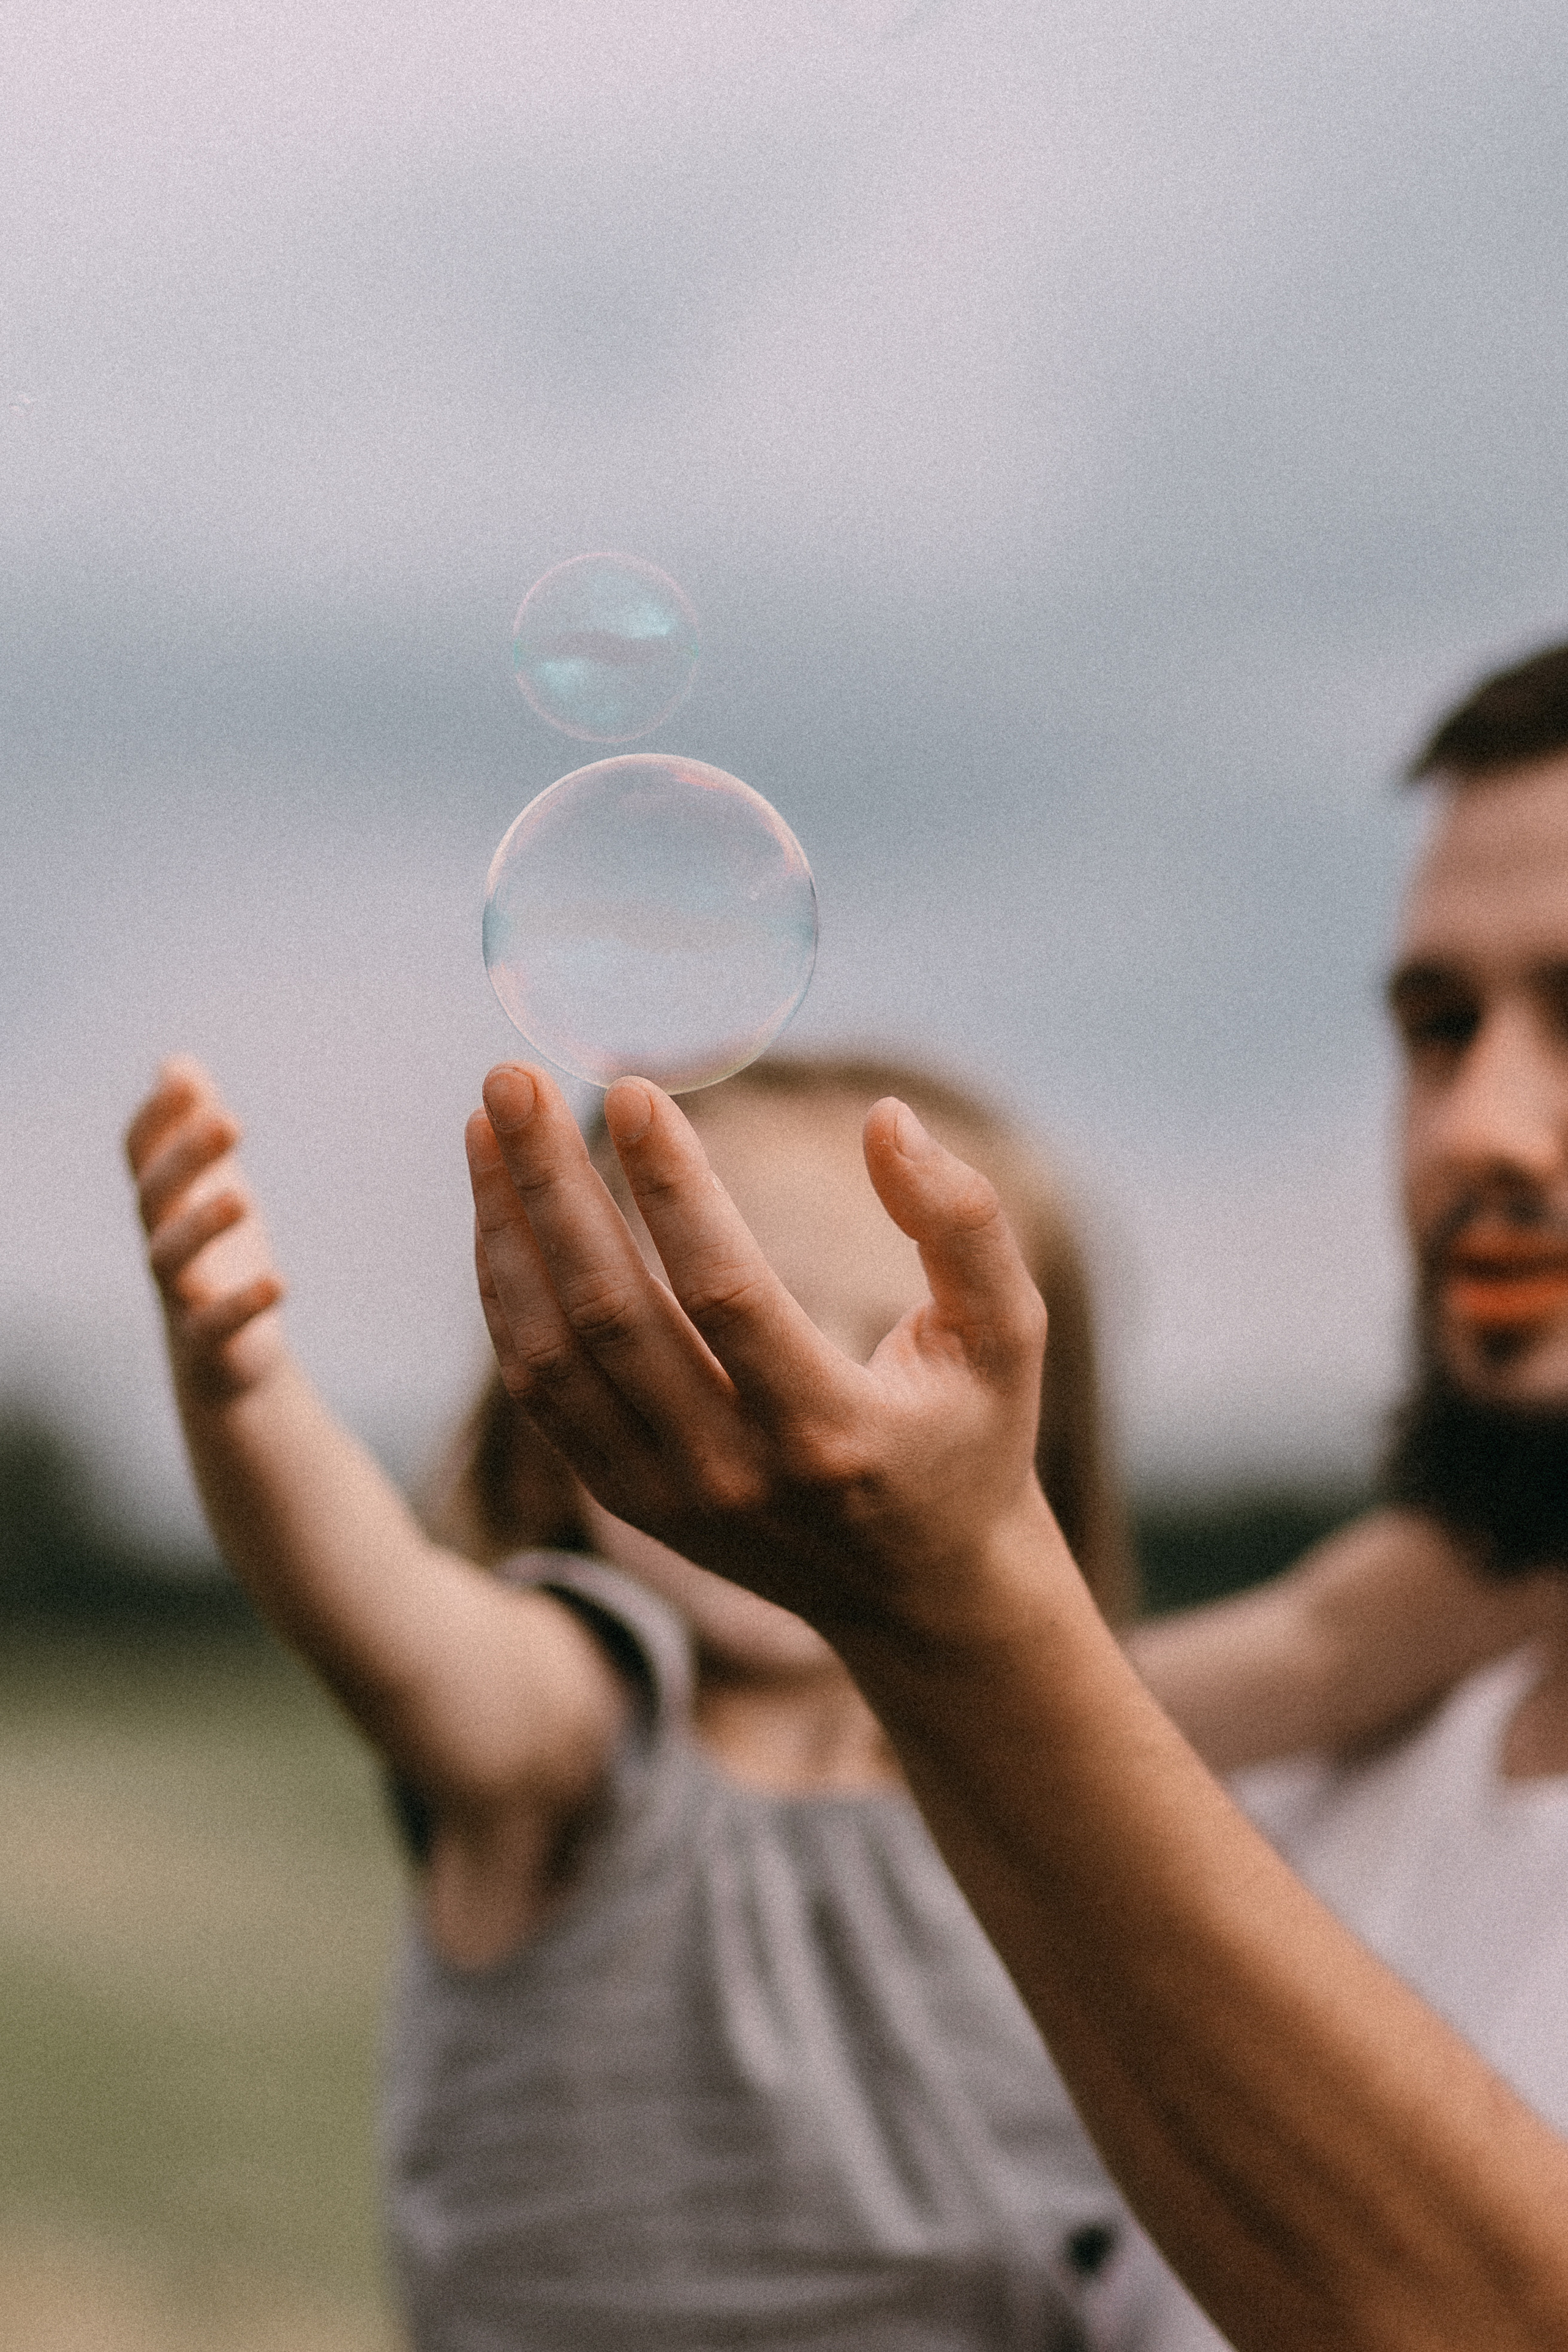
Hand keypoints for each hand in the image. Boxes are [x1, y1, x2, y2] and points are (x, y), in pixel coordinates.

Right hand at [125, 1057, 286, 1403]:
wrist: (226, 1361)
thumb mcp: (211, 1188)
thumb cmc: (216, 1261)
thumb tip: (176, 1062)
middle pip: (154, 1197)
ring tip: (244, 1199)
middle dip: (186, 1158)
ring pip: (170, 1259)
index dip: (156, 1116)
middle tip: (231, 1120)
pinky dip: (242, 1304)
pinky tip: (279, 1282)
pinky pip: (214, 1323)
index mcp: (163, 1205)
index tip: (185, 1077)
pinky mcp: (208, 1342)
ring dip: (202, 1226)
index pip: (140, 1154)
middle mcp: (161, 1244)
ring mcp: (180, 1296)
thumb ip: (193, 1130)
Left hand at [465, 1063, 1060, 1642]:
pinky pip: (540, 1391)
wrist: (921, 1595)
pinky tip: (500, 1207)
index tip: (631, 1089)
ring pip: (549, 1355)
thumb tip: (886, 1117)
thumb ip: (962, 1223)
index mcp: (832, 1431)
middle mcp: (734, 1474)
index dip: (671, 1186)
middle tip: (515, 1077)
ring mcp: (667, 1497)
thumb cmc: (969, 1439)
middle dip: (552, 1186)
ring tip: (489, 1121)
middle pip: (610, 1315)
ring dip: (507, 1231)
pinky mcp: (627, 1500)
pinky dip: (507, 1294)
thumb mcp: (1006, 1335)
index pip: (726, 1291)